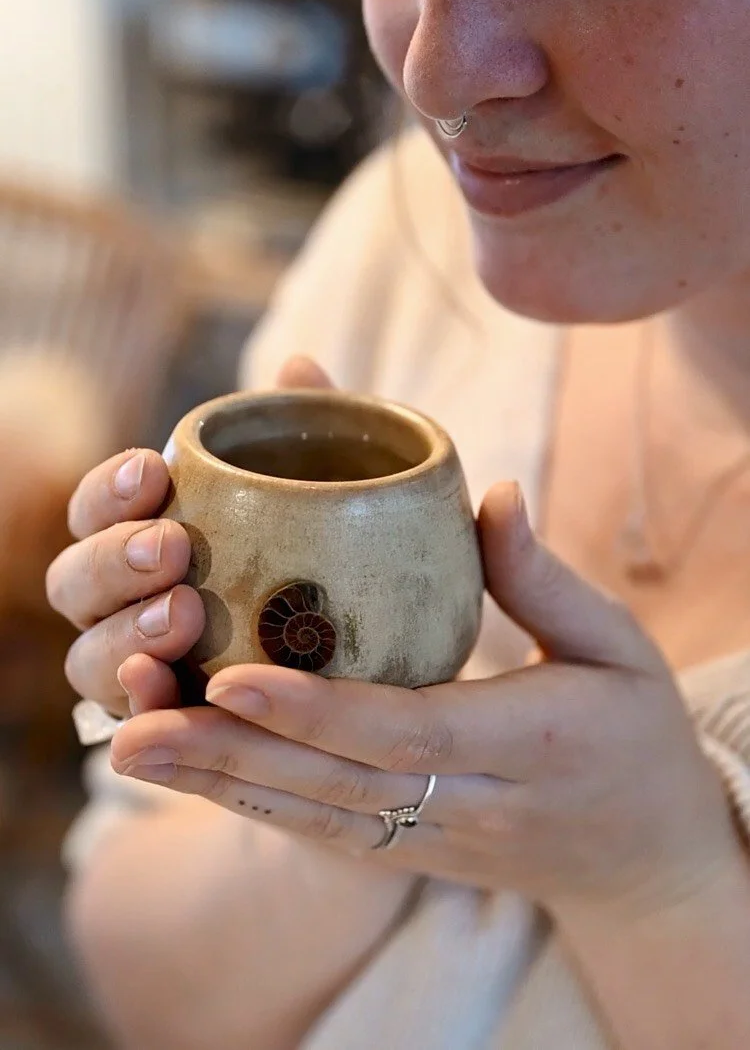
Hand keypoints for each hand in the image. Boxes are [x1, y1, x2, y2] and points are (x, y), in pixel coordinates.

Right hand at [47, 356, 332, 717]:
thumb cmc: (335, 567)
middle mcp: (124, 606)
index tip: (155, 470)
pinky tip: (161, 689)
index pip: (100, 509)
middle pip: (75, 583)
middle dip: (111, 560)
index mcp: (146, 536)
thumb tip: (298, 367)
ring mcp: (139, 671)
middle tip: (173, 546)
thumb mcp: (340, 501)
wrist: (372, 671)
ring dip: (122, 634)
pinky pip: (133, 724)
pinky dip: (137, 707)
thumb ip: (314, 438)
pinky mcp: (168, 727)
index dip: (109, 490)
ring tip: (185, 615)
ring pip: (89, 657)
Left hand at [110, 483, 741, 916]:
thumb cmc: (636, 734)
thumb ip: (546, 576)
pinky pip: (322, 835)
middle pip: (337, 788)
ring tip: (129, 746)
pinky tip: (188, 776)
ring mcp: (438, 842)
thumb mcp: (618, 646)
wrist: (651, 858)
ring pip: (313, 820)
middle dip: (230, 756)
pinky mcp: (414, 855)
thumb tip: (492, 492)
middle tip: (132, 720)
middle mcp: (474, 807)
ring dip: (217, 786)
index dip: (318, 709)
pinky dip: (250, 806)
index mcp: (531, 745)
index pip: (411, 732)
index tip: (232, 675)